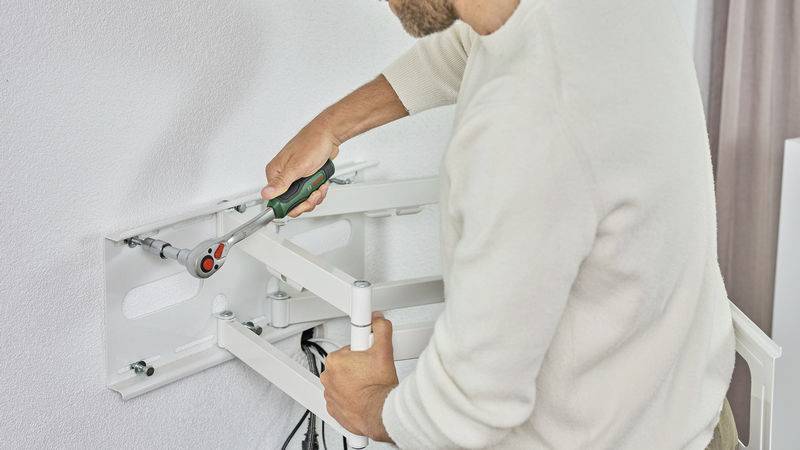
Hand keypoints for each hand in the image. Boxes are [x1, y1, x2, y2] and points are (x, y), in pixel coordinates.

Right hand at [261, 121, 338, 216]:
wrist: (328, 136)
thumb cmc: (312, 144)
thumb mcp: (296, 167)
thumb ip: (281, 183)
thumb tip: (265, 193)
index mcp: (275, 173)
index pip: (277, 200)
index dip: (291, 206)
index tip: (302, 203)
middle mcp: (283, 176)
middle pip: (291, 202)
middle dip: (306, 201)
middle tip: (314, 193)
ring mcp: (295, 177)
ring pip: (302, 199)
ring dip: (314, 196)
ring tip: (319, 186)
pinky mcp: (305, 177)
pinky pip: (310, 192)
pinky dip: (318, 190)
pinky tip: (321, 183)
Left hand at [320, 312, 398, 442]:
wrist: (381, 414)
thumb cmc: (379, 388)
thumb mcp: (385, 351)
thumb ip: (381, 329)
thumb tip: (378, 320)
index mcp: (335, 360)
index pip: (349, 349)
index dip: (363, 351)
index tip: (369, 356)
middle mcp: (328, 377)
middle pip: (345, 365)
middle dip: (358, 366)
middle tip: (372, 371)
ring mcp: (330, 394)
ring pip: (343, 382)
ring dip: (354, 382)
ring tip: (369, 385)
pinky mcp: (334, 409)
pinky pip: (341, 398)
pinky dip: (350, 397)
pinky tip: (363, 397)